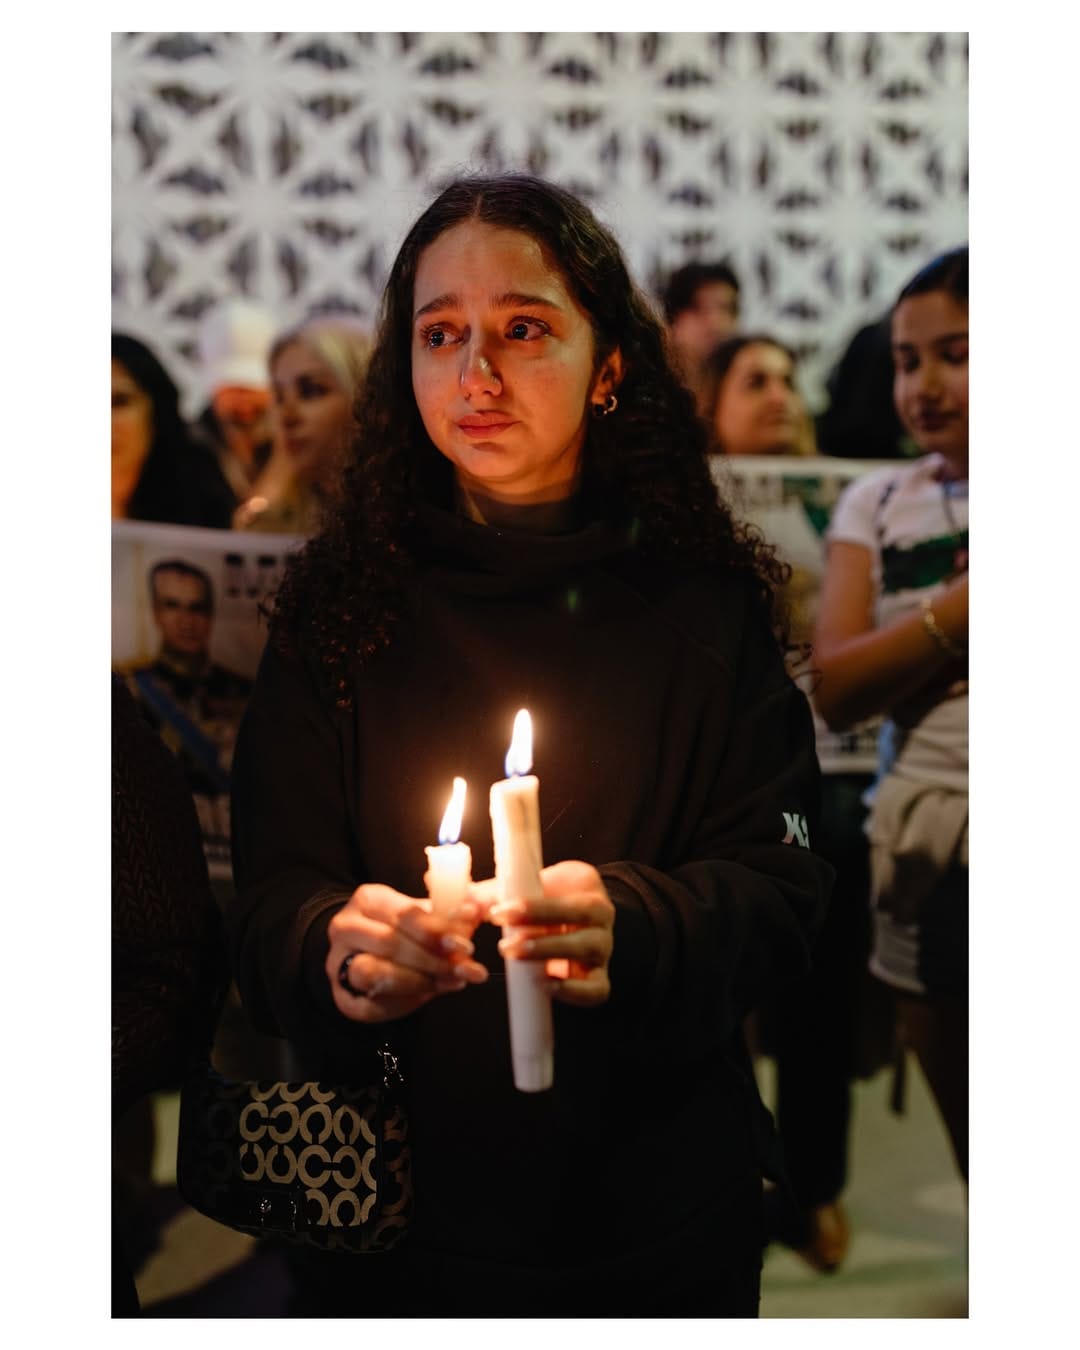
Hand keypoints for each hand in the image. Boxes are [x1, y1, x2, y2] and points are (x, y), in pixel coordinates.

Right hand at [326, 884, 487, 1023]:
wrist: (366, 953)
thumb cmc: (402, 931)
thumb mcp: (426, 917)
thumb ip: (452, 916)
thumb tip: (479, 909)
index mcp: (369, 899)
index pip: (406, 914)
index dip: (439, 932)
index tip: (467, 947)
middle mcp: (346, 926)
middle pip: (390, 943)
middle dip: (433, 961)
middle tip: (464, 972)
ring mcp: (337, 961)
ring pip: (372, 972)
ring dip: (417, 981)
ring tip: (448, 983)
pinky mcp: (340, 995)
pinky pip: (368, 1005)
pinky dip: (401, 1003)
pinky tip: (425, 996)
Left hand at [472, 860, 614, 1008]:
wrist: (577, 921)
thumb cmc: (548, 899)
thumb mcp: (527, 889)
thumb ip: (496, 894)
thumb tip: (457, 904)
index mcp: (587, 891)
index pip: (567, 897)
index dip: (534, 908)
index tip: (500, 912)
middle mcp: (603, 920)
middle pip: (583, 923)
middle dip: (541, 933)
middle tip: (504, 945)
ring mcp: (603, 951)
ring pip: (588, 952)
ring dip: (550, 955)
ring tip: (516, 958)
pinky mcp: (599, 979)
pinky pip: (597, 990)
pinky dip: (575, 991)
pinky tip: (547, 987)